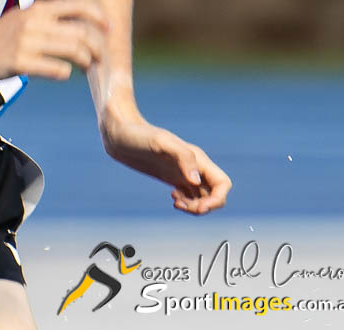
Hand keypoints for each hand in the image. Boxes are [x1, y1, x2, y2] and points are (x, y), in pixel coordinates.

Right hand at [0, 0, 107, 80]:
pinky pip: (54, 68)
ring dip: (86, 60)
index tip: (108, 27)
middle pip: (81, 32)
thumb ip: (48, 18)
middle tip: (100, 57)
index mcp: (39, 9)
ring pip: (72, 50)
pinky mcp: (20, 62)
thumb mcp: (24, 17)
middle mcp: (36, 22)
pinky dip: (65, 72)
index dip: (98, 16)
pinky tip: (64, 73)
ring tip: (87, 66)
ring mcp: (28, 42)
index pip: (77, 6)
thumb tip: (77, 25)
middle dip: (97, 46)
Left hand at [100, 114, 231, 214]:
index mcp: (197, 158)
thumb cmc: (139, 136)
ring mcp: (185, 173)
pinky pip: (191, 196)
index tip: (199, 207)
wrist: (120, 135)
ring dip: (194, 206)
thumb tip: (196, 181)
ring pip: (204, 197)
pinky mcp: (174, 178)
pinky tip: (172, 198)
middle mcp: (195, 166)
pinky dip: (187, 203)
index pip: (223, 184)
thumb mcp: (160, 143)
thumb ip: (183, 158)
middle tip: (181, 205)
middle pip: (216, 194)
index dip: (217, 200)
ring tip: (175, 201)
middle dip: (205, 206)